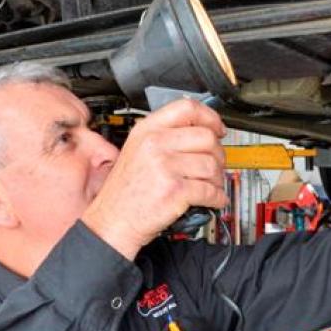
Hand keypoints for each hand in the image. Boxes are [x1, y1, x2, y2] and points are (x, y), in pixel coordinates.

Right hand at [82, 99, 227, 259]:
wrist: (112, 222)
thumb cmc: (125, 191)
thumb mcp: (137, 150)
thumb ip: (165, 135)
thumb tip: (202, 130)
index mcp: (147, 130)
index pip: (187, 108)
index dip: (210, 117)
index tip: (218, 129)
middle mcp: (155, 144)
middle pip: (207, 137)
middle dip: (218, 153)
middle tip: (215, 164)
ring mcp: (165, 166)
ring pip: (212, 164)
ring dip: (218, 178)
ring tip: (211, 185)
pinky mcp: (175, 190)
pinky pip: (211, 190)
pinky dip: (217, 197)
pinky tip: (213, 199)